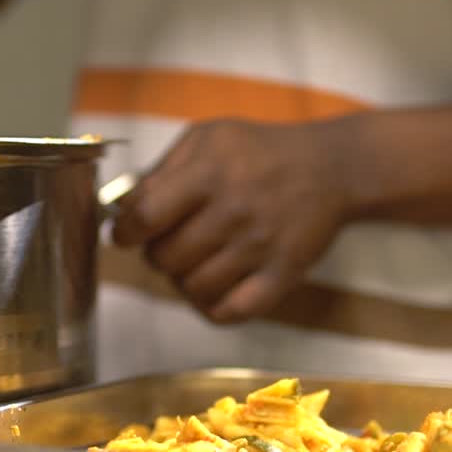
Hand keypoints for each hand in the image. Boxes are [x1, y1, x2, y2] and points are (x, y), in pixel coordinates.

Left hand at [112, 118, 360, 323]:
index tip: (126, 234)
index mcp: (209, 172)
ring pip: (193, 288)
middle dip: (156, 255)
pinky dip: (213, 308)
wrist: (331, 168)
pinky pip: (232, 312)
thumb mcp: (207, 139)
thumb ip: (162, 170)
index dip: (125, 232)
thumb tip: (121, 209)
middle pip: (165, 258)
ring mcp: (260, 246)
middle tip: (169, 244)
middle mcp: (234, 210)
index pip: (144, 217)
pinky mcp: (283, 273)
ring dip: (183, 281)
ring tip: (193, 263)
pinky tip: (213, 290)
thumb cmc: (258, 152)